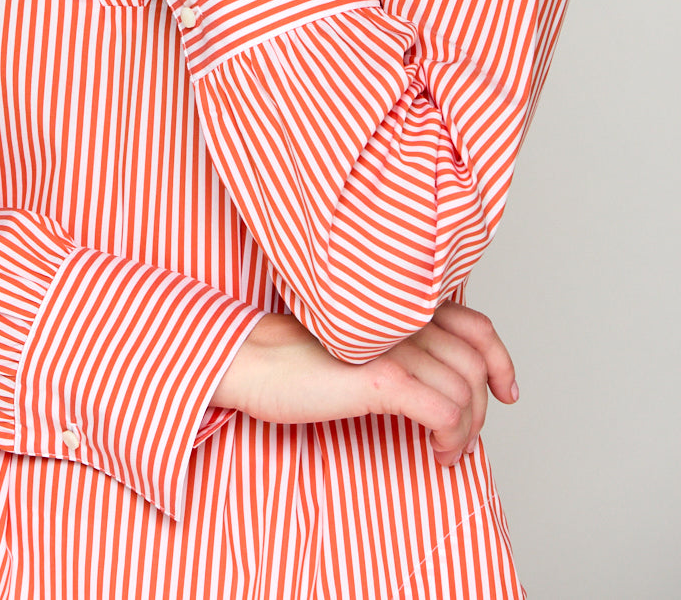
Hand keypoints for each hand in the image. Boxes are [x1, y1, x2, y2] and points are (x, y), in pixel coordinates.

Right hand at [211, 302, 517, 465]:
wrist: (251, 360)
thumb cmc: (297, 356)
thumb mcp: (359, 340)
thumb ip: (396, 342)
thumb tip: (439, 378)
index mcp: (400, 307)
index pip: (475, 324)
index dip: (500, 359)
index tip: (507, 391)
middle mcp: (403, 321)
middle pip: (475, 364)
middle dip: (482, 408)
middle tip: (463, 439)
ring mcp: (393, 347)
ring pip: (464, 392)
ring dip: (466, 431)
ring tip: (445, 451)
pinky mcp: (380, 378)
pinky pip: (443, 412)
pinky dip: (451, 438)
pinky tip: (436, 451)